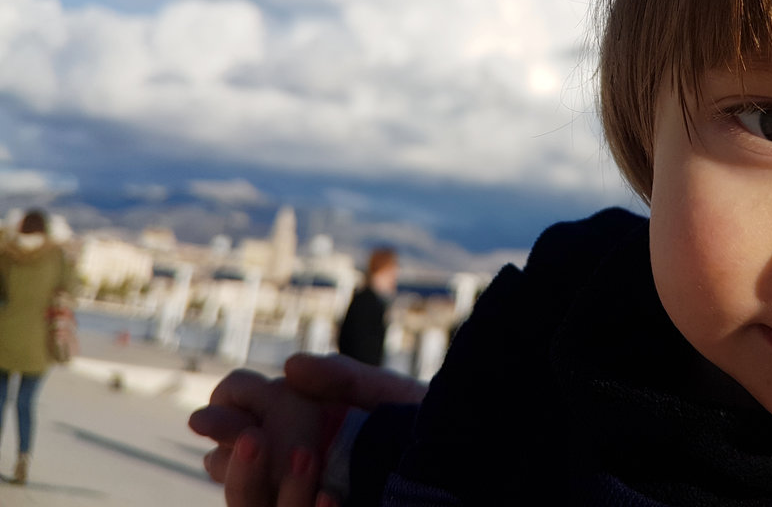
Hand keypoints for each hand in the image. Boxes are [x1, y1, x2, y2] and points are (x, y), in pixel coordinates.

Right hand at [189, 354, 426, 504]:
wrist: (471, 454)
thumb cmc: (424, 422)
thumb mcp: (387, 395)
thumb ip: (343, 378)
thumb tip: (290, 366)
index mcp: (299, 427)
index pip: (238, 423)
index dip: (223, 418)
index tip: (212, 415)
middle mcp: (296, 466)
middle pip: (236, 468)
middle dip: (235, 456)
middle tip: (249, 439)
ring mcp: (309, 495)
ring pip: (258, 504)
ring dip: (263, 485)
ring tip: (305, 456)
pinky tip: (332, 497)